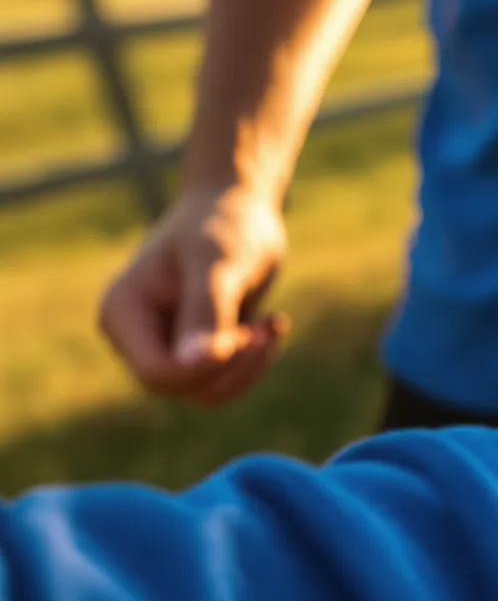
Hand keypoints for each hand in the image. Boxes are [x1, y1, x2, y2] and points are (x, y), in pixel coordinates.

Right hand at [99, 182, 291, 402]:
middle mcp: (134, 334)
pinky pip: (222, 380)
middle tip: (267, 327)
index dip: (205, 368)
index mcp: (122, 312)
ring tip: (272, 324)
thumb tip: (191, 365)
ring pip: (204, 392)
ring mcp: (162, 343)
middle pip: (179, 388)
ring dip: (248, 367)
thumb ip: (205, 311)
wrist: (240, 208)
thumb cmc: (224, 226)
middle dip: (232, 366)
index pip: (156, 373)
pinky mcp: (192, 347)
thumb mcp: (218, 263)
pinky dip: (254, 361)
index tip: (249, 333)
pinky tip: (272, 324)